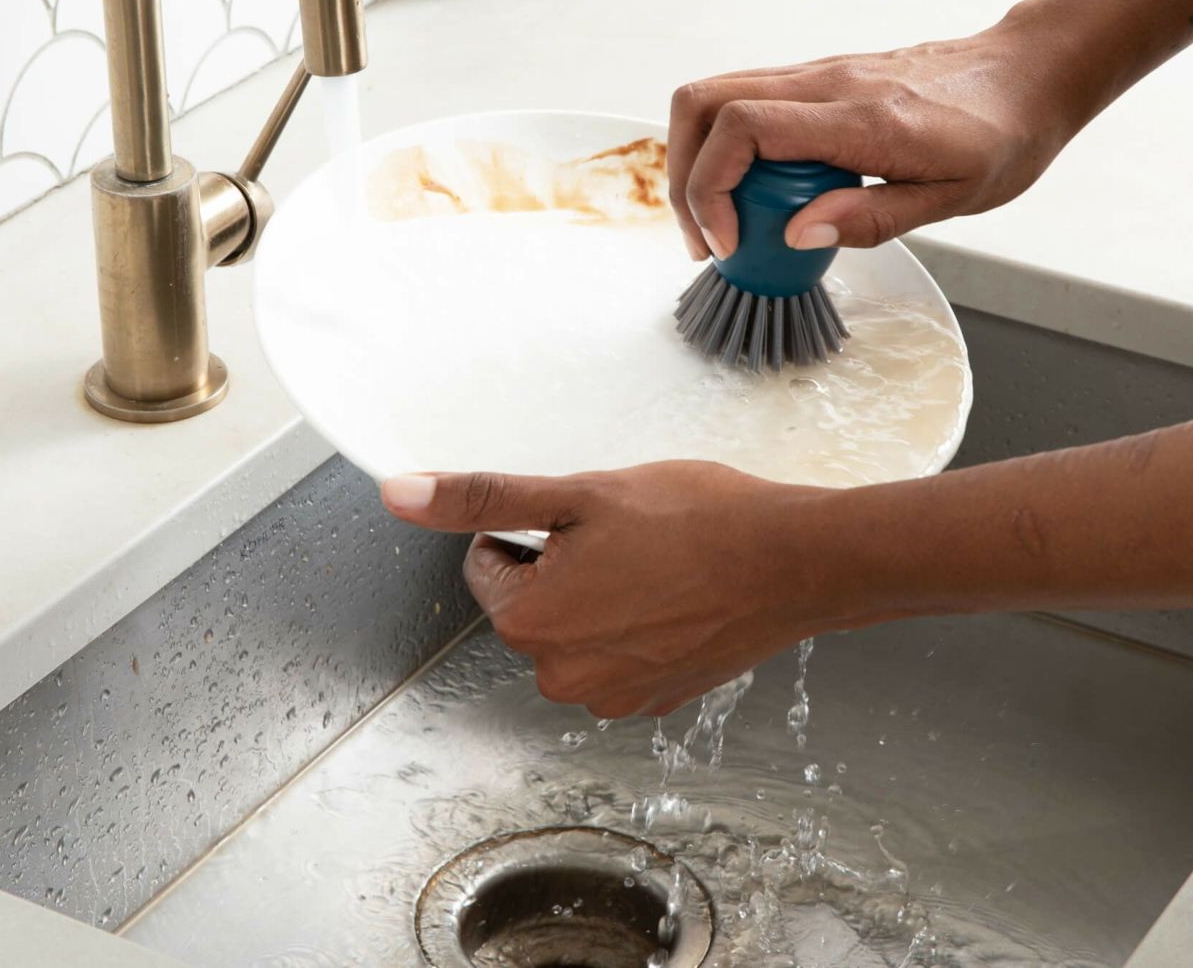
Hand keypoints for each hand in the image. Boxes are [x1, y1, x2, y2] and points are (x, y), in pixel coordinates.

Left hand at [381, 462, 829, 718]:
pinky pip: (618, 654)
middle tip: (626, 539)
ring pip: (577, 627)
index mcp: (530, 624)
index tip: (587, 521)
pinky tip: (677, 596)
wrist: (792, 560)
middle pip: (532, 602)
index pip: (488, 562)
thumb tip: (400, 494)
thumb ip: (484, 498)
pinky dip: (636, 624)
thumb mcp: (579, 494)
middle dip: (566, 565)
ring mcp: (612, 696)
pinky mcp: (655, 699)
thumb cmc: (697, 521)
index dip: (535, 529)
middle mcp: (561, 675)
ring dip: (601, 595)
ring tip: (658, 565)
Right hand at [668, 13, 1095, 260]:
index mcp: (858, 117)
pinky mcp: (817, 80)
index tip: (730, 244)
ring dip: (697, 162)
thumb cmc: (1002, 136)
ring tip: (718, 224)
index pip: (742, 128)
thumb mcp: (952, 198)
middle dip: (684, 177)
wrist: (1029, 74)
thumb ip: (872, 218)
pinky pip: (743, 102)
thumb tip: (797, 234)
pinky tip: (753, 196)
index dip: (711, 189)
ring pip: (712, 97)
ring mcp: (817, 74)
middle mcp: (824, 83)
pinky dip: (725, 149)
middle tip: (706, 240)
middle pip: (701, 102)